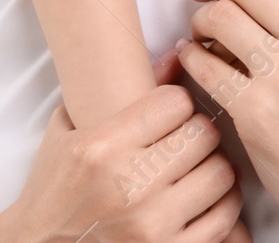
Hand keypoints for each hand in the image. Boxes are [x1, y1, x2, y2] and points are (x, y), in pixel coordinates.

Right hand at [7, 50, 248, 242]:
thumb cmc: (54, 188)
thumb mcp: (71, 129)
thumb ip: (121, 90)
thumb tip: (179, 54)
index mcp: (102, 148)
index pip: (176, 102)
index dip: (177, 102)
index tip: (170, 111)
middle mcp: (129, 185)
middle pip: (204, 134)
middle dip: (198, 130)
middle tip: (186, 137)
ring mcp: (152, 225)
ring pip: (221, 173)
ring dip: (212, 166)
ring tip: (196, 166)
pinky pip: (224, 218)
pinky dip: (221, 204)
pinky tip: (203, 197)